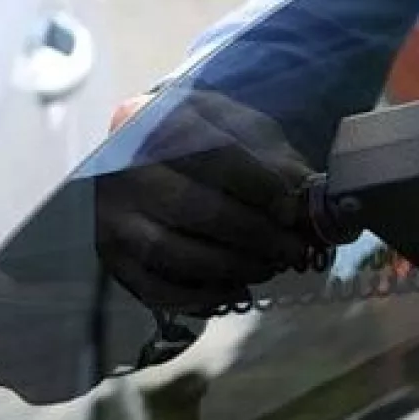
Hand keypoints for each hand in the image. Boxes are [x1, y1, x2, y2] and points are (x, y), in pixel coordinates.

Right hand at [97, 88, 319, 309]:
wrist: (136, 158)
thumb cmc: (200, 141)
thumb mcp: (239, 130)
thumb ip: (273, 155)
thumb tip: (306, 193)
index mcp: (164, 124)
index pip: (216, 155)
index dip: (260, 187)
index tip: (290, 209)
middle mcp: (128, 169)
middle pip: (197, 209)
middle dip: (256, 236)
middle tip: (293, 250)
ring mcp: (113, 215)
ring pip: (175, 253)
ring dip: (234, 267)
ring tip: (269, 267)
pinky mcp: (112, 256)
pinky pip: (156, 288)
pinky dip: (203, 295)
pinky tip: (236, 288)